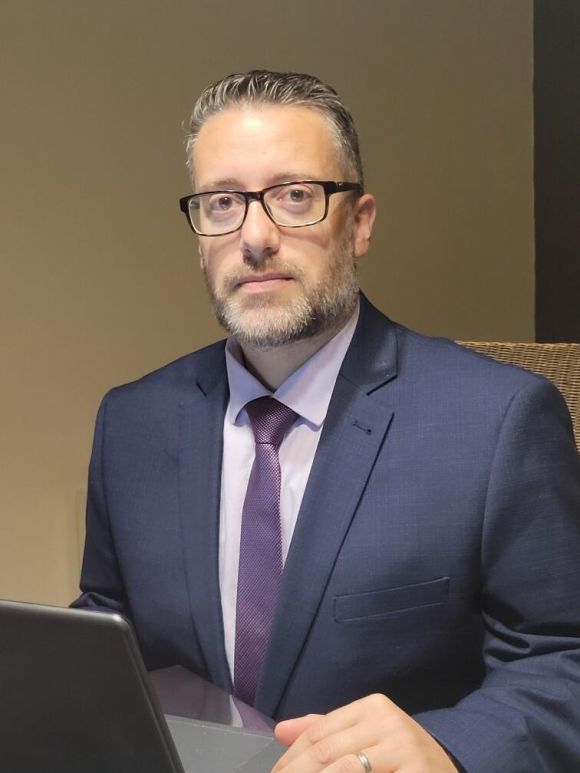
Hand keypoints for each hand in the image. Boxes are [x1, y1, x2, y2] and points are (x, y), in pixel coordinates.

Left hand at [272, 693, 457, 771]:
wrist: (449, 770)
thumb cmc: (400, 757)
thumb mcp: (367, 736)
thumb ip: (326, 732)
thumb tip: (280, 731)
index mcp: (373, 707)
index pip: (319, 732)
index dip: (292, 759)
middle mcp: (389, 721)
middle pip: (327, 753)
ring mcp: (405, 749)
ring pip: (344, 771)